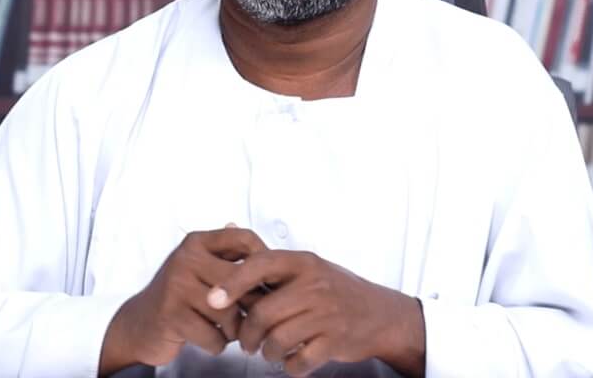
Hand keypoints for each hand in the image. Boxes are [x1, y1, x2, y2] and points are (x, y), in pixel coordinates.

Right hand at [99, 227, 266, 374]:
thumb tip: (263, 251)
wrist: (140, 323)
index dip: (263, 258)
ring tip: (229, 330)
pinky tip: (212, 339)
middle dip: (251, 304)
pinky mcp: (171, 316)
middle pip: (240, 278)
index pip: (242, 238)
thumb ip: (228, 257)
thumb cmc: (178, 296)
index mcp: (197, 243)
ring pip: (229, 311)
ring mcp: (176, 286)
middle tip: (252, 317)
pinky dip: (218, 344)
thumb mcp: (200, 267)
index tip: (266, 279)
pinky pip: (214, 335)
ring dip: (235, 329)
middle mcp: (186, 259)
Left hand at [207, 250, 425, 377]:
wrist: (380, 314)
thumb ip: (270, 261)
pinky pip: (299, 360)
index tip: (212, 300)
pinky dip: (289, 366)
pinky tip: (291, 361)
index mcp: (303, 262)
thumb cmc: (335, 290)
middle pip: (263, 312)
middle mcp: (314, 285)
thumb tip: (226, 229)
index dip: (233, 283)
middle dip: (247, 333)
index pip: (260, 265)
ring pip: (277, 339)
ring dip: (267, 352)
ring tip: (268, 352)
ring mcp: (326, 314)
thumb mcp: (308, 267)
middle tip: (246, 341)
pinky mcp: (335, 341)